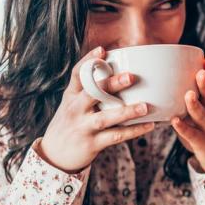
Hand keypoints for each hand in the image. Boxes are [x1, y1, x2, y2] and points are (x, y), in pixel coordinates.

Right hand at [39, 47, 154, 172]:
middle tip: (131, 76)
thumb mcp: (72, 104)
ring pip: (105, 118)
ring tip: (145, 106)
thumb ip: (89, 90)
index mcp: (71, 96)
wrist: (54, 154)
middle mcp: (75, 110)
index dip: (88, 61)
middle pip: (91, 94)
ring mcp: (83, 127)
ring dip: (126, 112)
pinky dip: (133, 131)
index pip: (77, 75)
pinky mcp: (92, 143)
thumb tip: (118, 71)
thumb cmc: (71, 123)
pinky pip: (116, 136)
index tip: (103, 50)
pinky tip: (150, 125)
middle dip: (110, 84)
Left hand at [171, 54, 204, 172]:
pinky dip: (183, 128)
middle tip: (201, 71)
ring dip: (195, 105)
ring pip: (202, 115)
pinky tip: (174, 121)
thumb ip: (190, 100)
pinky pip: (191, 134)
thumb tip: (167, 80)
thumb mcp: (200, 115)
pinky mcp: (201, 143)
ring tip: (188, 94)